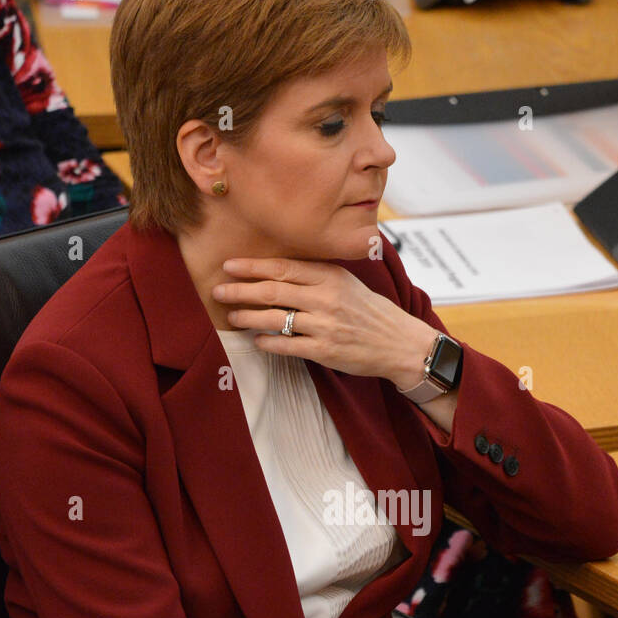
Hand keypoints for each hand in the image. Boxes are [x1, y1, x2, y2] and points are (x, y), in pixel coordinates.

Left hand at [211, 256, 437, 391]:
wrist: (399, 343)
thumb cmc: (369, 311)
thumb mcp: (347, 283)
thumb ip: (316, 275)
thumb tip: (277, 270)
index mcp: (330, 276)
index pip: (283, 268)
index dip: (252, 267)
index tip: (229, 266)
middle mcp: (326, 298)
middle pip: (272, 291)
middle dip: (240, 291)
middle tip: (218, 291)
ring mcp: (325, 326)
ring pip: (275, 319)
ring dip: (248, 317)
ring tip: (232, 316)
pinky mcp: (325, 351)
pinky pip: (287, 345)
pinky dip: (267, 343)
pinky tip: (256, 340)